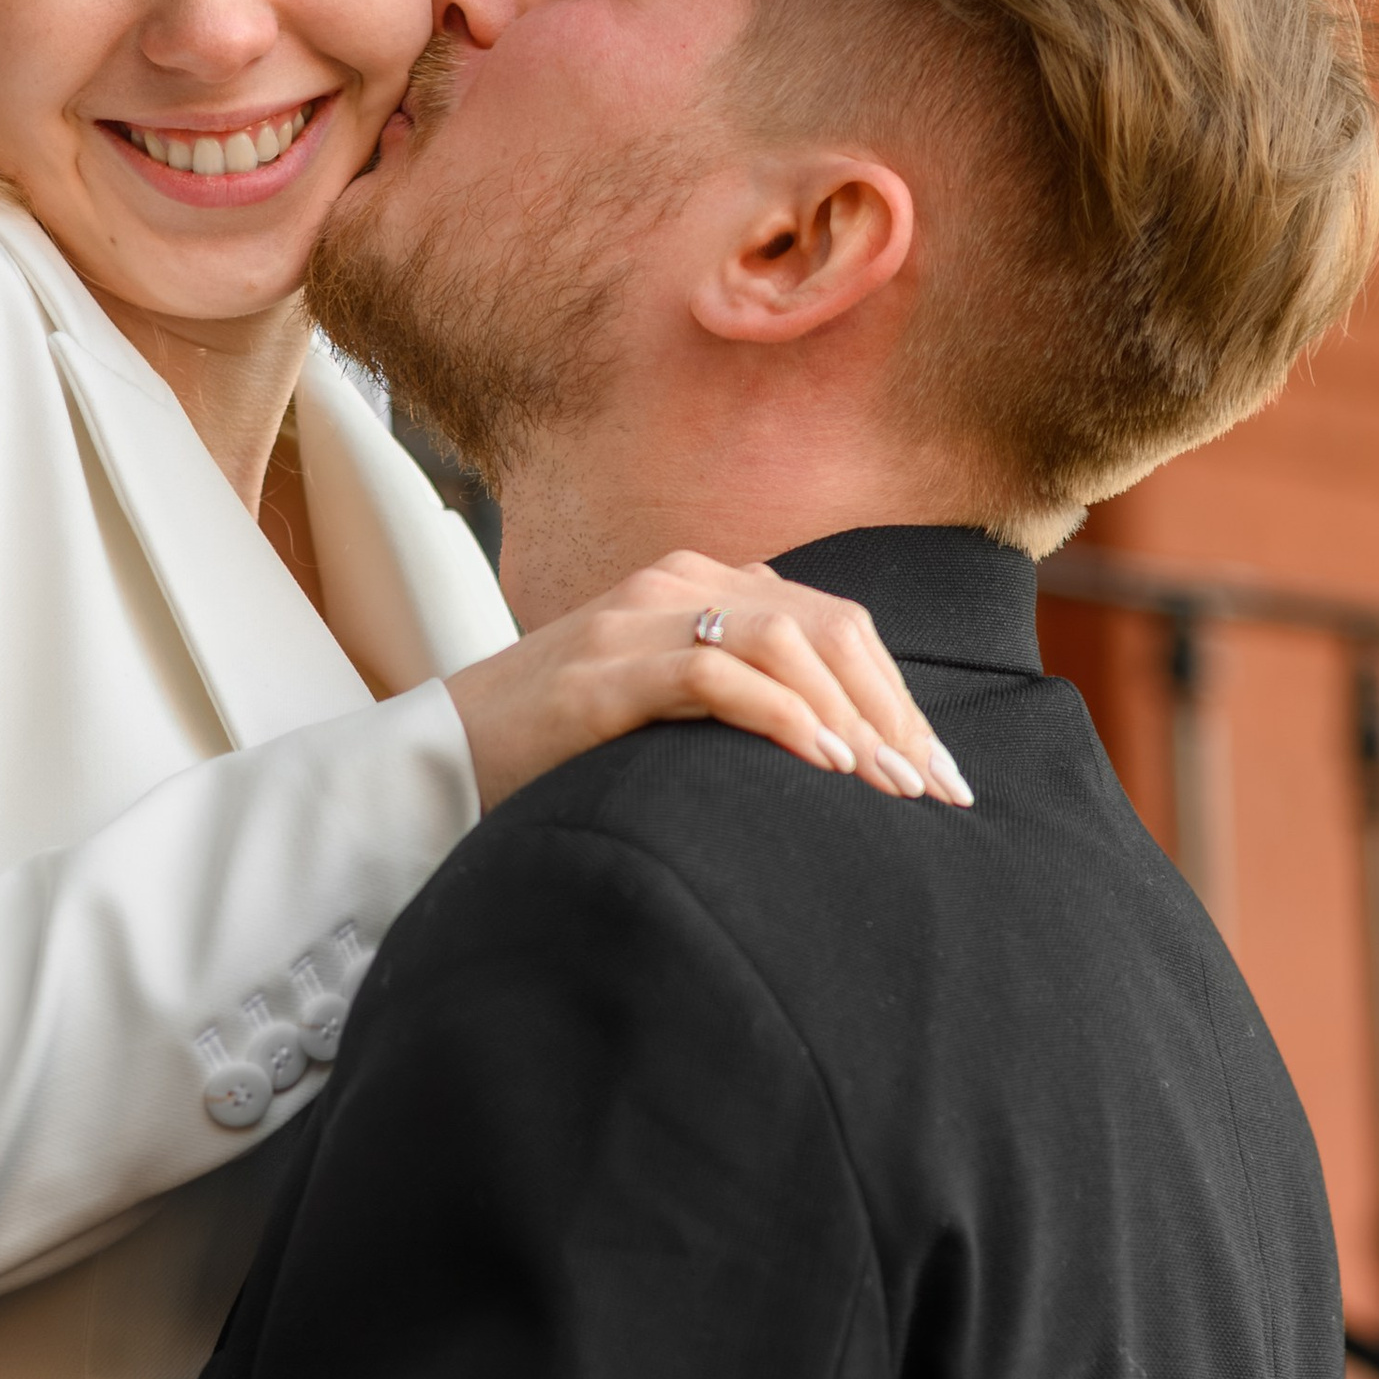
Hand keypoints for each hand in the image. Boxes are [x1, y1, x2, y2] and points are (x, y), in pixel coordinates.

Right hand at [444, 553, 971, 815]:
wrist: (439, 757)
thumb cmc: (557, 751)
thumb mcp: (663, 712)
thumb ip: (735, 702)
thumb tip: (846, 759)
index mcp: (698, 586)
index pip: (832, 626)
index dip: (897, 700)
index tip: (939, 778)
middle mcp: (675, 585)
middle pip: (826, 628)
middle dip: (893, 713)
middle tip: (936, 793)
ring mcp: (636, 619)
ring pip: (784, 641)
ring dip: (852, 719)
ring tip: (889, 788)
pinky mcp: (604, 669)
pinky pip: (717, 674)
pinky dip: (783, 718)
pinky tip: (823, 765)